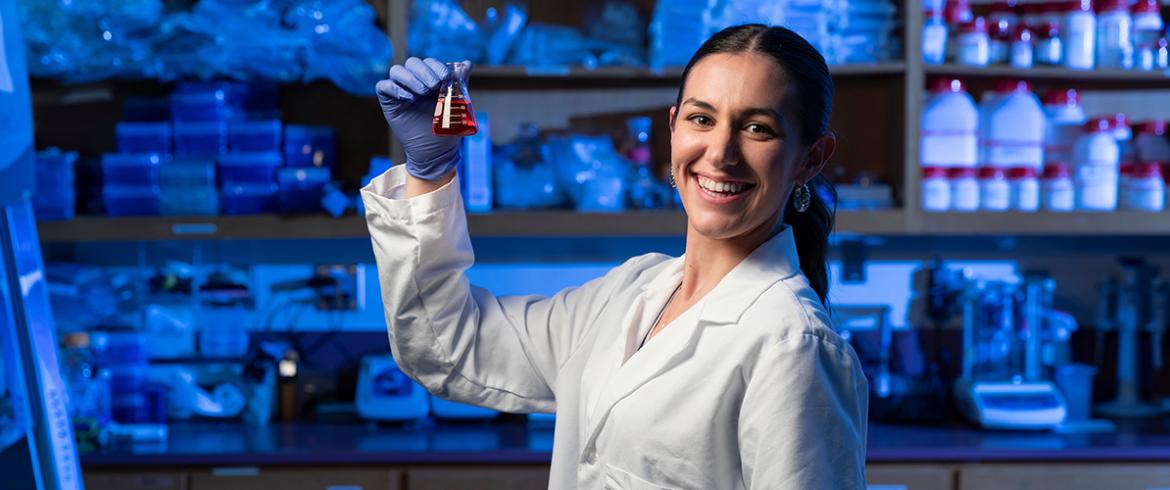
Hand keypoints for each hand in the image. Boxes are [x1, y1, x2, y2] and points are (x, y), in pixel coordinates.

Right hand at [376, 57, 464, 180]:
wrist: (436, 151)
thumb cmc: (446, 127)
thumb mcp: (456, 104)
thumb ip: (459, 83)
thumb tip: (467, 64)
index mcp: (429, 79)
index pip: (428, 62)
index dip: (436, 66)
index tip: (445, 78)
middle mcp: (413, 82)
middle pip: (412, 62)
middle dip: (424, 71)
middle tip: (434, 86)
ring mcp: (400, 91)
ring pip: (396, 71)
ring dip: (411, 78)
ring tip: (422, 92)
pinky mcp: (389, 102)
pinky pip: (383, 86)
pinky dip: (394, 88)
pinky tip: (409, 99)